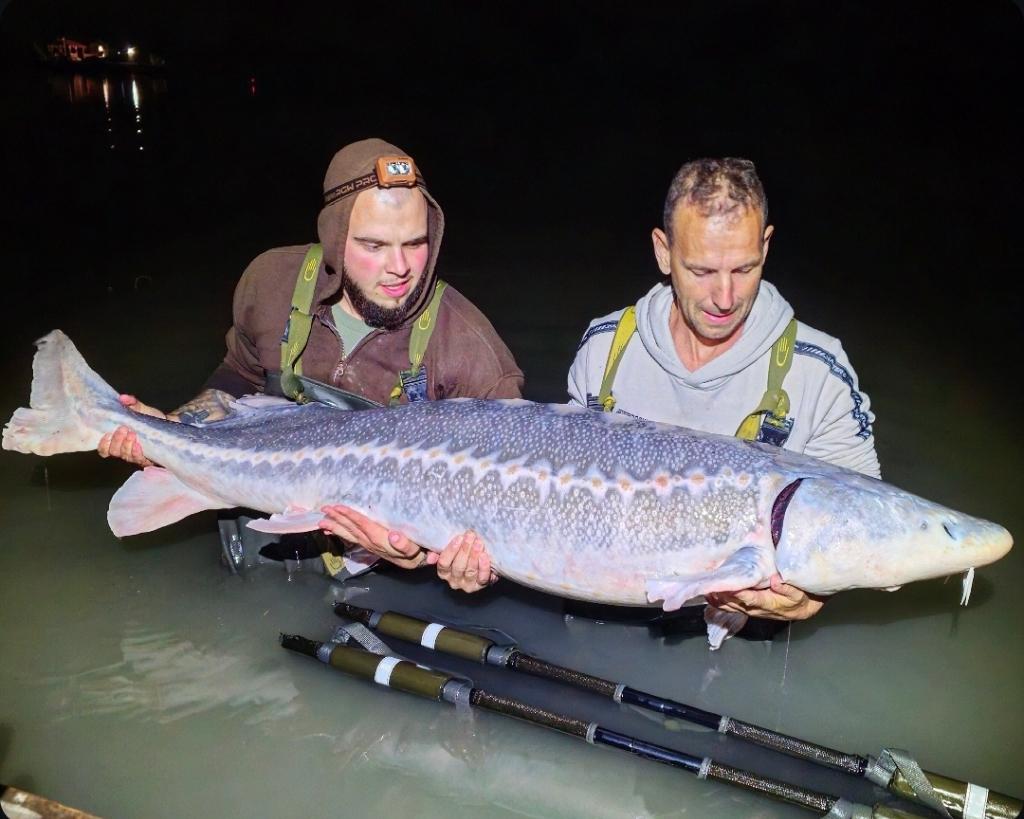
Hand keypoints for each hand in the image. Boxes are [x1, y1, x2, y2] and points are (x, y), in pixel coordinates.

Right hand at [97, 394, 167, 466]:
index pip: (104, 448)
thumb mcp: (142, 409)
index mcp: (119, 440)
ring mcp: (136, 455)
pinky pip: (139, 460)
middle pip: (114, 452)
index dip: (103, 444)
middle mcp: (125, 449)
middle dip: (116, 441)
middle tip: (123, 429)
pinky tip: (139, 445)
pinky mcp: (147, 459)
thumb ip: (132, 403)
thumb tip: (123, 398)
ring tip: (132, 434)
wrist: (171, 425)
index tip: (107, 434)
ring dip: (126, 445)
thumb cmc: (152, 419)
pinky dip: (137, 453)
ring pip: (125, 456)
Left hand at [318, 504, 426, 569]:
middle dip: (338, 520)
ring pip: (351, 535)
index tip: (338, 508)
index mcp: (383, 541)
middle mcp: (373, 544)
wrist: (419, 563)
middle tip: (324, 510)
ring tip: (322, 521)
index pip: (364, 527)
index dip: (351, 517)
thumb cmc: (420, 553)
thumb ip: (405, 545)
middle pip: (353, 531)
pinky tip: (331, 530)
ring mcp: (370, 546)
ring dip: (336, 526)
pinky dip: (341, 533)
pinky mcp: (370, 546)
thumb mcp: (417, 550)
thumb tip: (393, 536)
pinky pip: (353, 539)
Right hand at [426, 530, 497, 592]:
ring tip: (479, 543)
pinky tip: (485, 556)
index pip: (443, 563)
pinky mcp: (481, 585)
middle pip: (458, 566)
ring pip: (470, 571)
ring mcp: (468, 585)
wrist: (482, 561)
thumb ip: (437, 552)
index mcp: (444, 572)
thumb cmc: (462, 553)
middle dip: (465, 550)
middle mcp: (454, 581)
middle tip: (471, 536)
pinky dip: (484, 567)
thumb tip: (430, 558)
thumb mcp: (449, 550)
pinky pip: (482, 578)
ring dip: (474, 556)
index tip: (458, 538)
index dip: (450, 551)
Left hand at [706, 574, 824, 620]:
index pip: (751, 599)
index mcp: (769, 603)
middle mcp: (757, 609)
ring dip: (718, 600)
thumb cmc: (801, 598)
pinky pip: (731, 607)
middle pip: (736, 603)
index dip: (739, 594)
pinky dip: (719, 603)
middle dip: (723, 596)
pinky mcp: (747, 608)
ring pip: (731, 607)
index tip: (729, 586)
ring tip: (706, 591)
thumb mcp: (800, 593)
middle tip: (711, 587)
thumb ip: (788, 588)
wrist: (802, 609)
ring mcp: (750, 610)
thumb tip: (776, 581)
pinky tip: (709, 597)